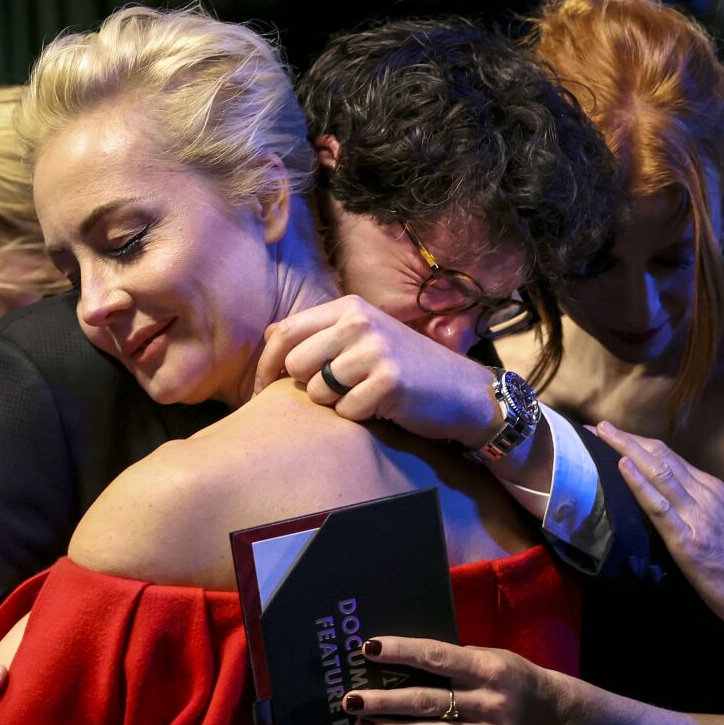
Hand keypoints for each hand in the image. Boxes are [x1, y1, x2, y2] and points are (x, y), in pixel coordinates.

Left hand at [256, 296, 500, 445]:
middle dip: (307, 386)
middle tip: (336, 393)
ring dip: (334, 404)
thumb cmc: (406, 368)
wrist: (462, 391)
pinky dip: (358, 418)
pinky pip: (345, 411)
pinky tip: (381, 408)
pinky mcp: (389, 381)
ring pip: (317, 391)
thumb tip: (269, 335)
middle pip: (296, 364)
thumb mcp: (365, 338)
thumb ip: (321, 334)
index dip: (266, 364)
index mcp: (349, 306)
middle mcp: (360, 322)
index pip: (285, 331)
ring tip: (363, 396)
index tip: (260, 388)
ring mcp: (375, 350)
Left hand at [344, 636, 559, 724]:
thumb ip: (452, 660)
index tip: (369, 649)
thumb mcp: (490, 656)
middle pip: (427, 702)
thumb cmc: (510, 676)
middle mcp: (490, 703)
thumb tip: (396, 660)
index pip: (437, 658)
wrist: (550, 714)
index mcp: (490, 670)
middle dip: (385, 702)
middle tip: (351, 700)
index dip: (402, 652)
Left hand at [592, 422, 723, 647]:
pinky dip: (639, 484)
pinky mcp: (689, 541)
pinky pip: (659, 507)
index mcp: (715, 494)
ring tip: (601, 434)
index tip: (618, 436)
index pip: (673, 461)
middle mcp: (706, 497)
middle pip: (661, 458)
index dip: (643, 446)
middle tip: (599, 426)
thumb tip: (694, 507)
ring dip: (626, 449)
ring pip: (658, 472)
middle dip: (628, 440)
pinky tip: (622, 467)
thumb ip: (713, 512)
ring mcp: (698, 516)